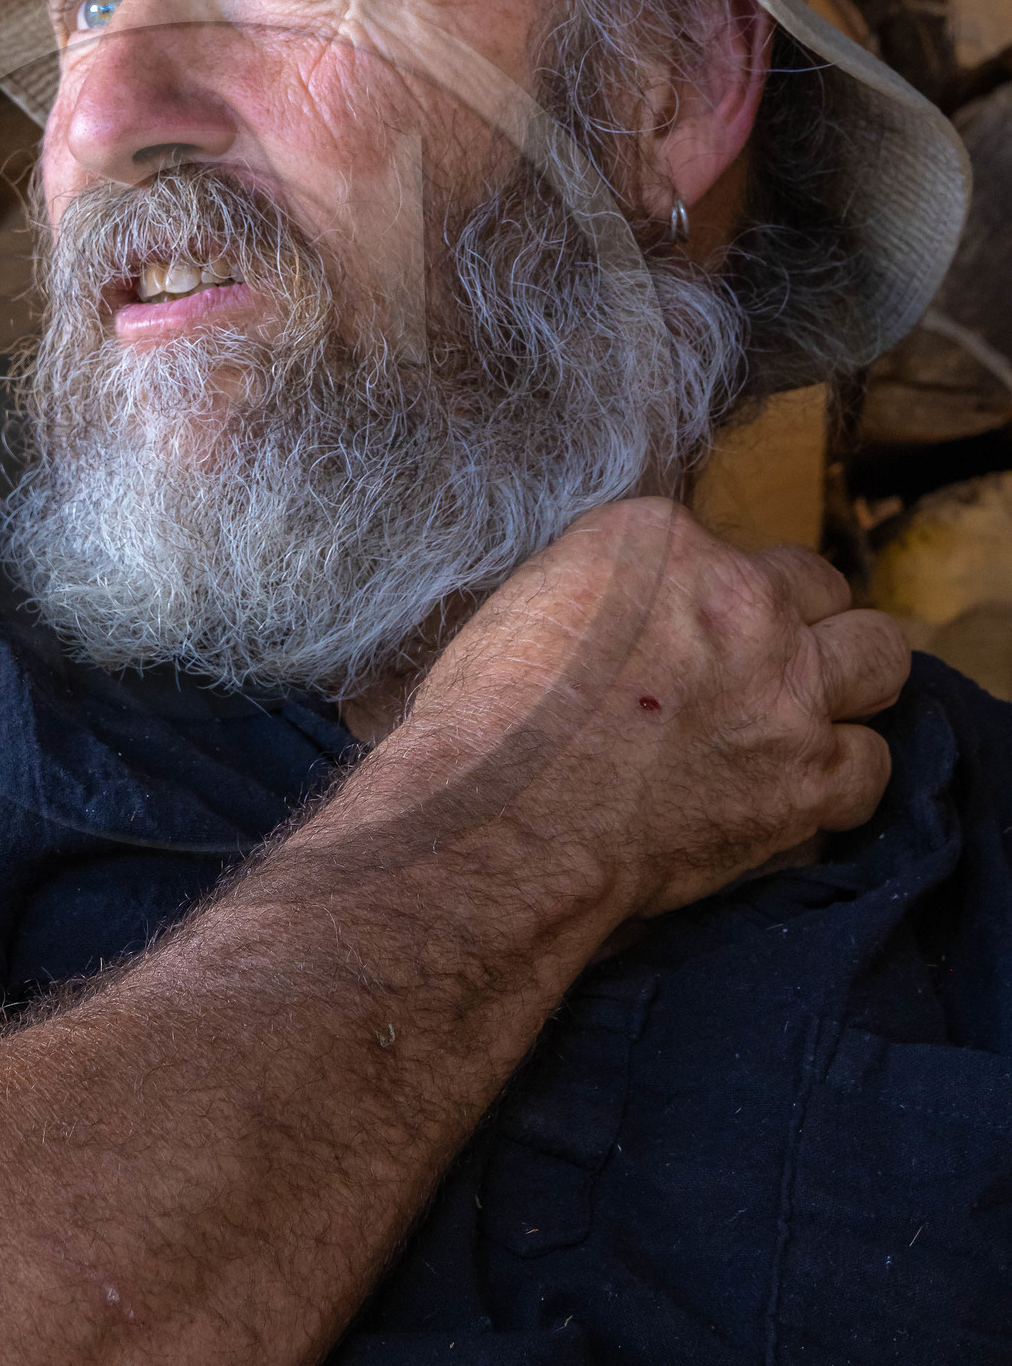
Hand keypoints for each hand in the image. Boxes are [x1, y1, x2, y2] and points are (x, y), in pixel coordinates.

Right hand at [397, 498, 908, 923]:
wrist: (501, 826)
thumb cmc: (485, 725)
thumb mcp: (529, 604)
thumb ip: (608, 590)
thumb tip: (637, 616)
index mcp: (659, 538)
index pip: (720, 545)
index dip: (707, 597)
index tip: (680, 636)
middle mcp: (742, 597)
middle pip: (820, 587)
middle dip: (800, 622)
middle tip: (758, 667)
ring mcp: (787, 688)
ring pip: (880, 657)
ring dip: (845, 685)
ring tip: (800, 718)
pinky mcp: (808, 779)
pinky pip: (872, 765)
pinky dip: (841, 777)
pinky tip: (799, 788)